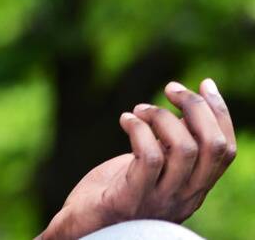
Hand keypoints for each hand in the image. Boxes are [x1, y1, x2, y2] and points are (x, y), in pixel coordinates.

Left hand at [40, 79, 236, 239]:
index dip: (219, 113)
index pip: (224, 151)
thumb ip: (169, 145)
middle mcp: (184, 196)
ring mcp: (158, 200)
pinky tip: (125, 120)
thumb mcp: (151, 169)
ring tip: (139, 110)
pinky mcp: (130, 199)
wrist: (84, 230)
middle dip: (195, 107)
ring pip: (184, 149)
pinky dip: (139, 130)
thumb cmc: (115, 194)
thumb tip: (185, 103)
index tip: (205, 83)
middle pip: (211, 146)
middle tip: (170, 89)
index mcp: (194, 188)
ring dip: (161, 117)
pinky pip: (149, 158)